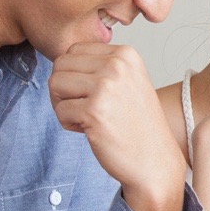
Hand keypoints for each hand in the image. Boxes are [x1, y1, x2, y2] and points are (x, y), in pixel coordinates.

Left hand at [48, 43, 185, 210]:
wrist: (155, 161)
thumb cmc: (137, 125)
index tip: (92, 93)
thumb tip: (60, 60)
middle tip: (83, 107)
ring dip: (63, 105)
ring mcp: (106, 87)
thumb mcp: (127, 81)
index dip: (74, 74)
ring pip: (55, 84)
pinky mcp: (94, 111)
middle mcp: (117, 65)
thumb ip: (100, 65)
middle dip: (64, 88)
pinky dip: (69, 124)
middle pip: (60, 64)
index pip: (74, 49)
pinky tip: (90, 130)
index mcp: (126, 54)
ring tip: (86, 118)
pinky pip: (60, 110)